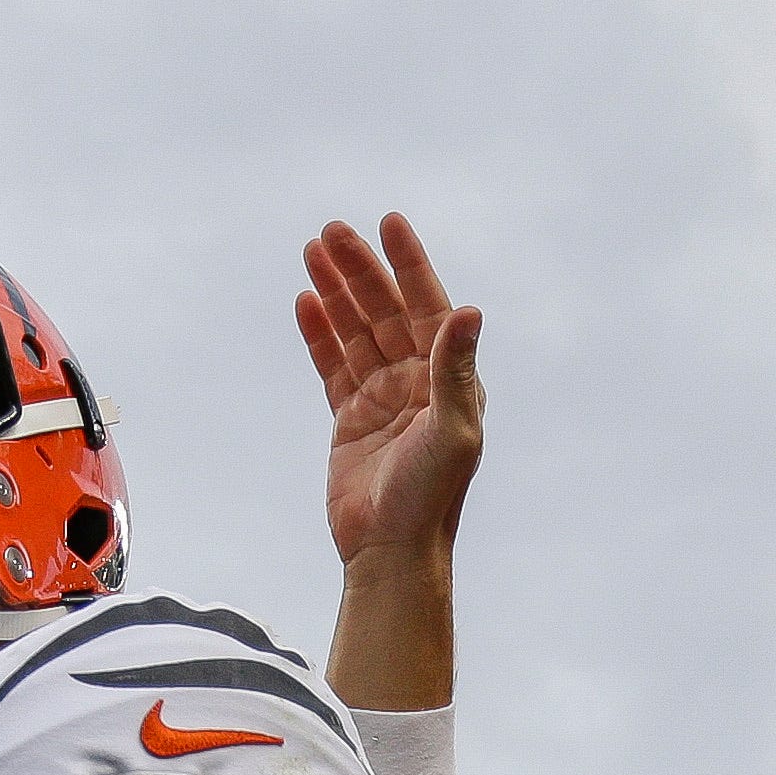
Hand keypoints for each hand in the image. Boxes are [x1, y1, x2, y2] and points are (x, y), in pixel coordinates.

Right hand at [301, 213, 483, 572]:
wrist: (391, 549)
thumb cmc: (431, 497)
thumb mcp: (453, 431)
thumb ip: (456, 369)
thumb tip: (468, 310)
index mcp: (448, 379)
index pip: (428, 306)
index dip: (409, 264)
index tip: (389, 224)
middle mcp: (417, 381)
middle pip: (384, 310)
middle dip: (359, 270)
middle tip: (331, 232)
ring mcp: (381, 398)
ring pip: (355, 331)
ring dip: (336, 292)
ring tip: (312, 253)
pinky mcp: (350, 419)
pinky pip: (332, 365)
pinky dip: (320, 334)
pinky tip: (307, 303)